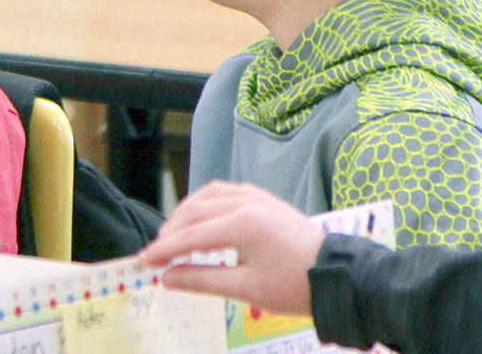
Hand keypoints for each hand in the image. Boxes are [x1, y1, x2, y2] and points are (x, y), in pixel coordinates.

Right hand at [140, 181, 323, 315]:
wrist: (338, 277)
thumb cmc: (295, 287)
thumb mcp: (246, 290)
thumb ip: (202, 280)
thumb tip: (167, 279)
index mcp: (242, 225)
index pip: (192, 236)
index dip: (165, 250)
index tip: (144, 261)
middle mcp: (247, 203)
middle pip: (196, 211)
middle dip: (172, 231)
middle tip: (156, 253)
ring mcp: (258, 198)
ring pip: (210, 195)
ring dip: (188, 212)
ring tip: (174, 233)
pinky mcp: (266, 200)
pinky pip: (228, 192)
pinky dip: (208, 202)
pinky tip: (203, 215)